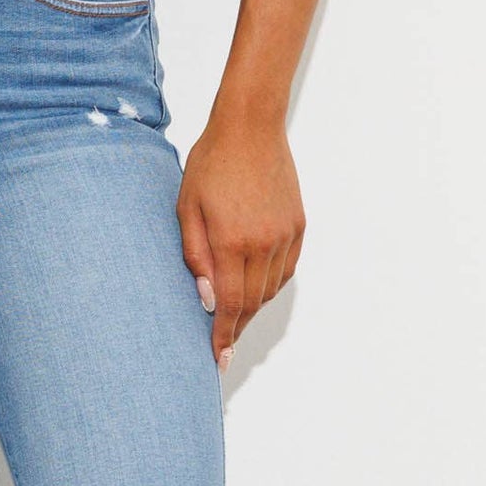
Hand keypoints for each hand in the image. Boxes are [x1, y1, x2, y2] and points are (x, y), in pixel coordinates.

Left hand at [177, 109, 305, 368]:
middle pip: (252, 303)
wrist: (251, 127)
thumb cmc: (211, 163)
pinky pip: (285, 269)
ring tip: (236, 318)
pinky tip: (255, 287)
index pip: (230, 304)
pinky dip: (271, 285)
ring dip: (253, 308)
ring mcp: (284, 235)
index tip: (218, 358)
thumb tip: (208, 300)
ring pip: (270, 289)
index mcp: (232, 241)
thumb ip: (196, 256)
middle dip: (237, 327)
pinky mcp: (298, 226)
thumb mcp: (187, 209)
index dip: (223, 335)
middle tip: (222, 344)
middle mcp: (263, 243)